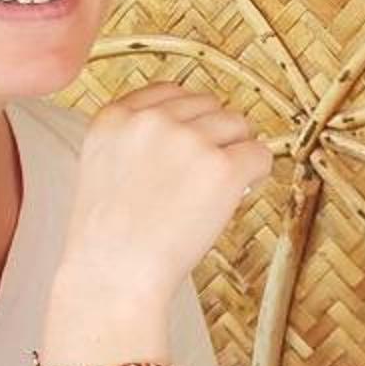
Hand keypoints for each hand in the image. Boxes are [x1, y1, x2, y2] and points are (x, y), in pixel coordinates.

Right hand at [56, 83, 269, 314]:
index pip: (172, 91)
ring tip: (214, 190)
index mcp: (115, 116)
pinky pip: (260, 154)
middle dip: (215, 136)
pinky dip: (256, 174)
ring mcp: (189, 141)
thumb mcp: (104, 164)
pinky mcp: (222, 167)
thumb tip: (196, 125)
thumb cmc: (111, 235)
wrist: (114, 274)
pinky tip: (236, 195)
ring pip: (239, 125)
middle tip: (203, 177)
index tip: (190, 146)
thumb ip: (138, 136)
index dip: (189, 120)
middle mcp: (152, 121)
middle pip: (211, 106)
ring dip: (235, 153)